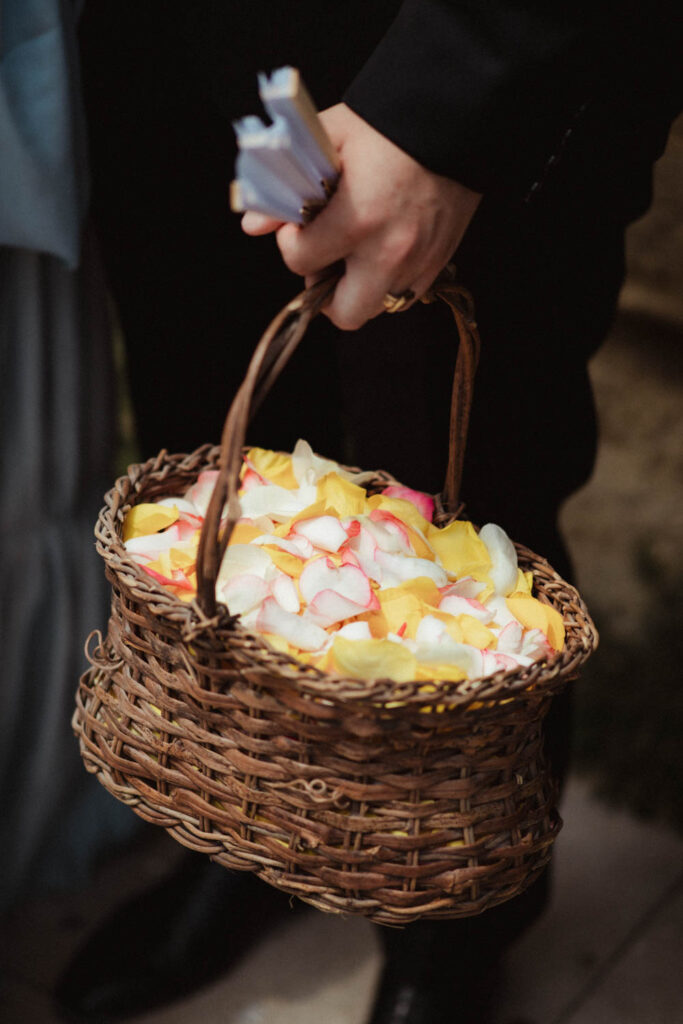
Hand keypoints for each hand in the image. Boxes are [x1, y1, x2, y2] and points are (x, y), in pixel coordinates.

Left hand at [241, 103, 480, 329]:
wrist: (456, 116)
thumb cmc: (389, 124)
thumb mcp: (331, 139)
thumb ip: (287, 184)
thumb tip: (253, 224)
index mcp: (359, 219)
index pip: (301, 261)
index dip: (291, 244)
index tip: (297, 226)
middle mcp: (391, 252)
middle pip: (345, 313)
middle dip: (326, 294)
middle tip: (325, 259)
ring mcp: (419, 263)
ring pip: (376, 307)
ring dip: (358, 288)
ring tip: (356, 252)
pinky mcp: (440, 263)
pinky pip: (404, 295)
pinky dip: (388, 281)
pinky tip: (383, 249)